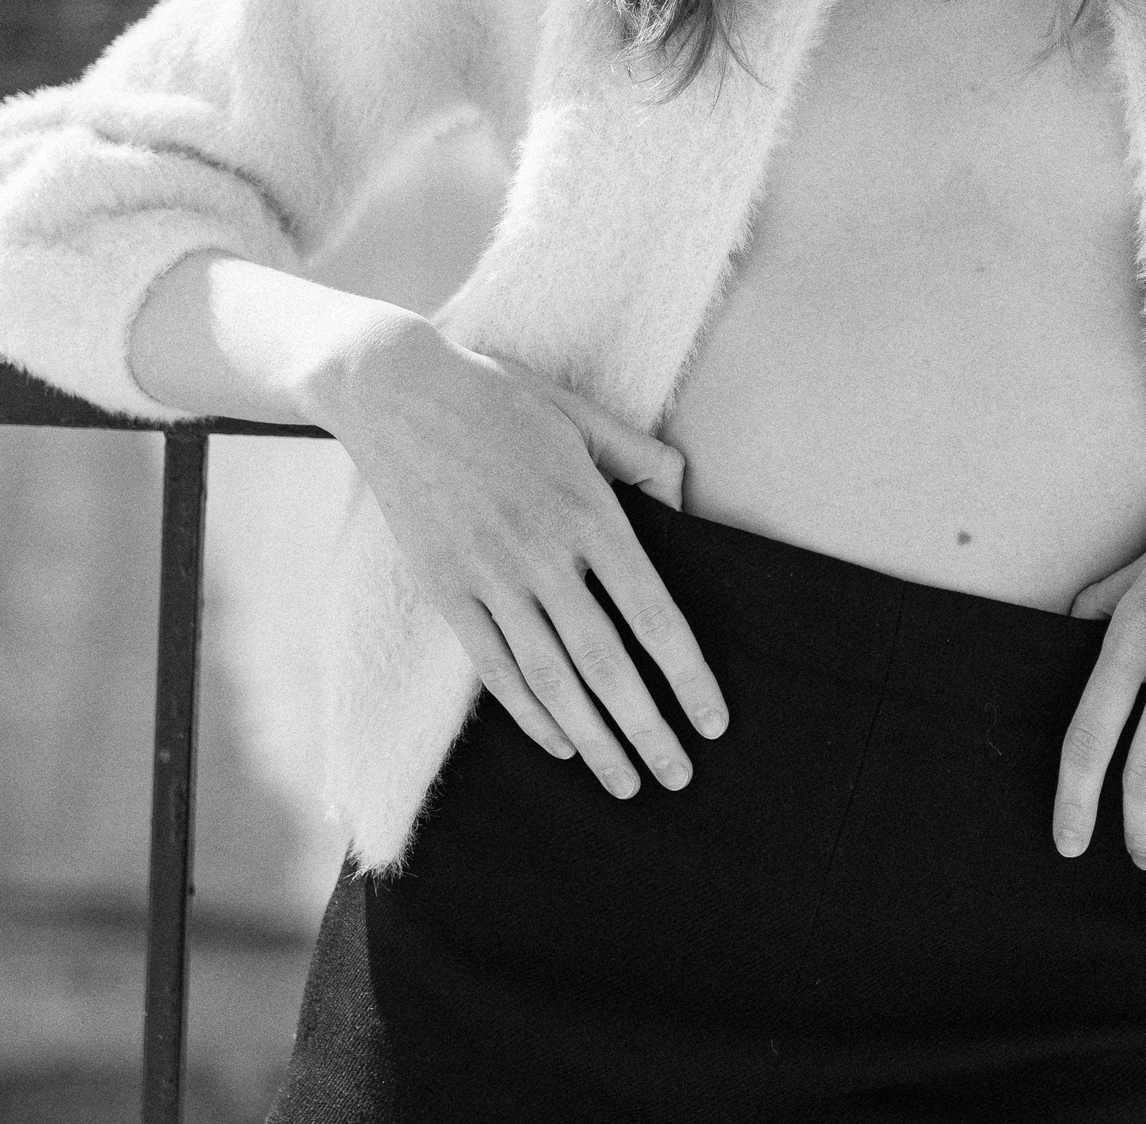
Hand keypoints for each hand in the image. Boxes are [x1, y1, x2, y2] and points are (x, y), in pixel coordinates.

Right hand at [324, 318, 728, 798]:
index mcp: (588, 509)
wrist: (399, 393)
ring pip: (550, 680)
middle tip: (680, 779)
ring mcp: (489, 578)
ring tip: (628, 783)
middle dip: (648, 728)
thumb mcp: (581, 414)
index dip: (687, 674)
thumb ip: (639, 459)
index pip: (652, 612)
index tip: (714, 721)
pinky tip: (562, 744)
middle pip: (606, 663)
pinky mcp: (445, 592)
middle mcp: (543, 553)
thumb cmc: (500, 397)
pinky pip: (494, 668)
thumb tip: (685, 502)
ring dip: (594, 740)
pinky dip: (529, 715)